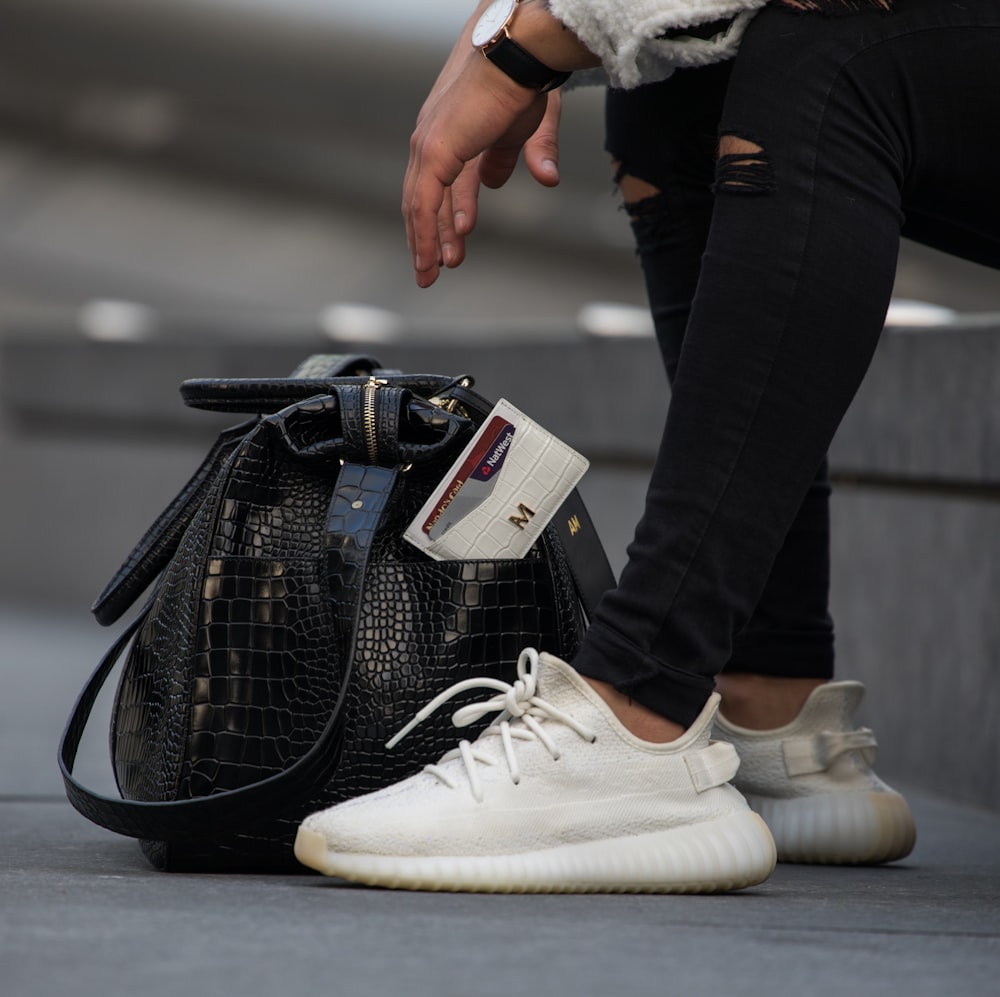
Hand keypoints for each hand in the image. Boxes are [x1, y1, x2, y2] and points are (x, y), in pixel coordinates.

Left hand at [402, 51, 558, 287]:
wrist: (521, 56)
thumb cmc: (523, 83)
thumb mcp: (520, 132)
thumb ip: (507, 159)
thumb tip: (495, 185)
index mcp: (448, 137)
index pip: (437, 188)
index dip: (442, 221)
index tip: (449, 250)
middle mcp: (431, 141)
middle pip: (423, 200)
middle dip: (427, 239)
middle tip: (431, 272)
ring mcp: (429, 145)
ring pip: (420, 206)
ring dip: (426, 243)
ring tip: (432, 273)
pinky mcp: (434, 151)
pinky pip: (424, 202)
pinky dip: (427, 231)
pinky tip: (434, 255)